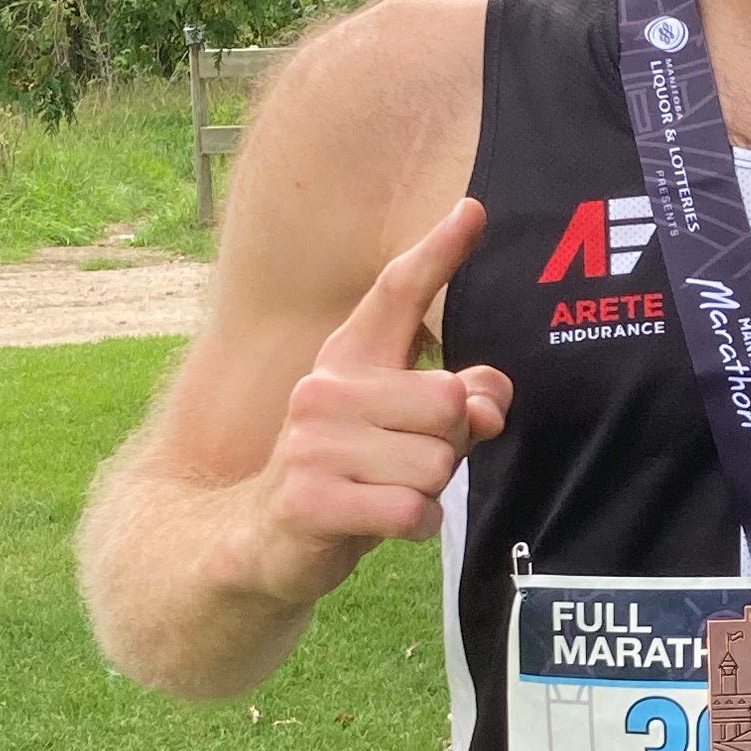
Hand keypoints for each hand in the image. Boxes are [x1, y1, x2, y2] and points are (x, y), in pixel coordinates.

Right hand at [240, 195, 511, 605]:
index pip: (397, 294)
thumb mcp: (404, 431)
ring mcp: (312, 443)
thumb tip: (488, 402)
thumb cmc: (350, 475)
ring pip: (437, 463)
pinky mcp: (311, 500)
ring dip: (430, 492)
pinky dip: (416, 526)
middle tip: (406, 465)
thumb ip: (457, 405)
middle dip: (451, 445)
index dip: (439, 253)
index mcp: (349, 359)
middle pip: (450, 401)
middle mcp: (326, 388)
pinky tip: (382, 524)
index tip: (475, 209)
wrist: (261, 541)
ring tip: (386, 494)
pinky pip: (411, 510)